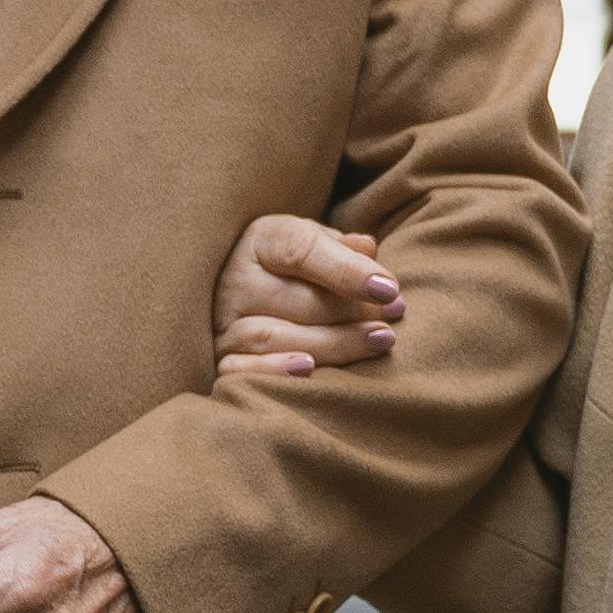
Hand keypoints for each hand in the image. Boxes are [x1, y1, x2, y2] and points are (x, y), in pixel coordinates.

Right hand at [212, 216, 401, 379]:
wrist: (237, 288)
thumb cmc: (289, 266)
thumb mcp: (312, 242)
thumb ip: (340, 247)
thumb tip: (368, 248)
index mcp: (260, 240)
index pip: (301, 249)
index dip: (347, 270)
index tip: (389, 288)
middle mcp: (235, 280)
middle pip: (295, 298)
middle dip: (352, 311)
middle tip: (393, 317)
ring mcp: (224, 322)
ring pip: (275, 336)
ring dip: (333, 343)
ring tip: (378, 341)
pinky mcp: (219, 357)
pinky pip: (240, 370)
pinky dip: (274, 372)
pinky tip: (310, 371)